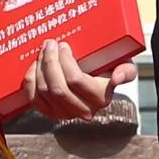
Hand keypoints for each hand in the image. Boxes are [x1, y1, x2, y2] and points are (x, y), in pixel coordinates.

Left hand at [20, 40, 135, 122]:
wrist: (98, 84)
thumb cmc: (108, 70)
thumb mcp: (124, 66)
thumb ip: (127, 70)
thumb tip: (118, 77)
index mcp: (100, 97)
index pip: (76, 81)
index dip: (65, 61)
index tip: (63, 45)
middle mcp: (83, 110)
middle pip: (58, 88)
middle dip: (49, 62)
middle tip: (49, 44)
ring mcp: (65, 114)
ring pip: (45, 93)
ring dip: (39, 69)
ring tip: (42, 52)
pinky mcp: (51, 114)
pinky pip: (35, 100)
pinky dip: (31, 82)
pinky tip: (34, 67)